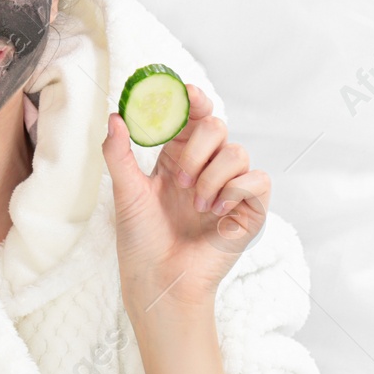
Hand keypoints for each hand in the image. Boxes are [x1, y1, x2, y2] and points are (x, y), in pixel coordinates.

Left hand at [103, 83, 269, 317]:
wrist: (159, 280)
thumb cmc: (141, 239)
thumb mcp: (125, 191)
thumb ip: (118, 153)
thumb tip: (115, 115)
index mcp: (176, 159)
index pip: (191, 118)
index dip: (193, 100)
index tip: (186, 93)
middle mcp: (206, 169)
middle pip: (217, 127)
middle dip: (198, 146)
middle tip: (180, 178)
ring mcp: (229, 189)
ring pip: (238, 151)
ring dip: (213, 174)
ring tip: (194, 203)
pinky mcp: (249, 211)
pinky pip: (258, 180)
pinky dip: (236, 189)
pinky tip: (216, 209)